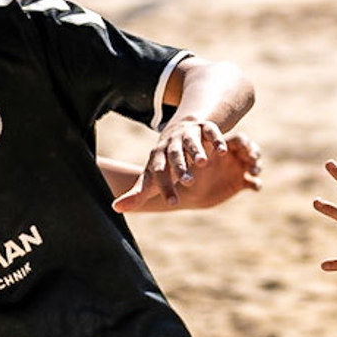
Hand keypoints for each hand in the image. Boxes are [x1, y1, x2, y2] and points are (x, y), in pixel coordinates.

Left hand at [114, 118, 229, 210]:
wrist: (181, 130)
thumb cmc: (165, 162)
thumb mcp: (152, 176)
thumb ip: (137, 193)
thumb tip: (115, 208)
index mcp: (158, 157)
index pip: (159, 173)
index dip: (165, 187)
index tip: (173, 203)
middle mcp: (172, 144)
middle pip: (174, 156)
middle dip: (180, 168)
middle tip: (187, 182)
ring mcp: (189, 135)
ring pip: (191, 142)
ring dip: (196, 151)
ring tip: (202, 163)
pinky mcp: (205, 128)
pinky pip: (211, 132)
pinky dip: (216, 140)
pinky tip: (222, 152)